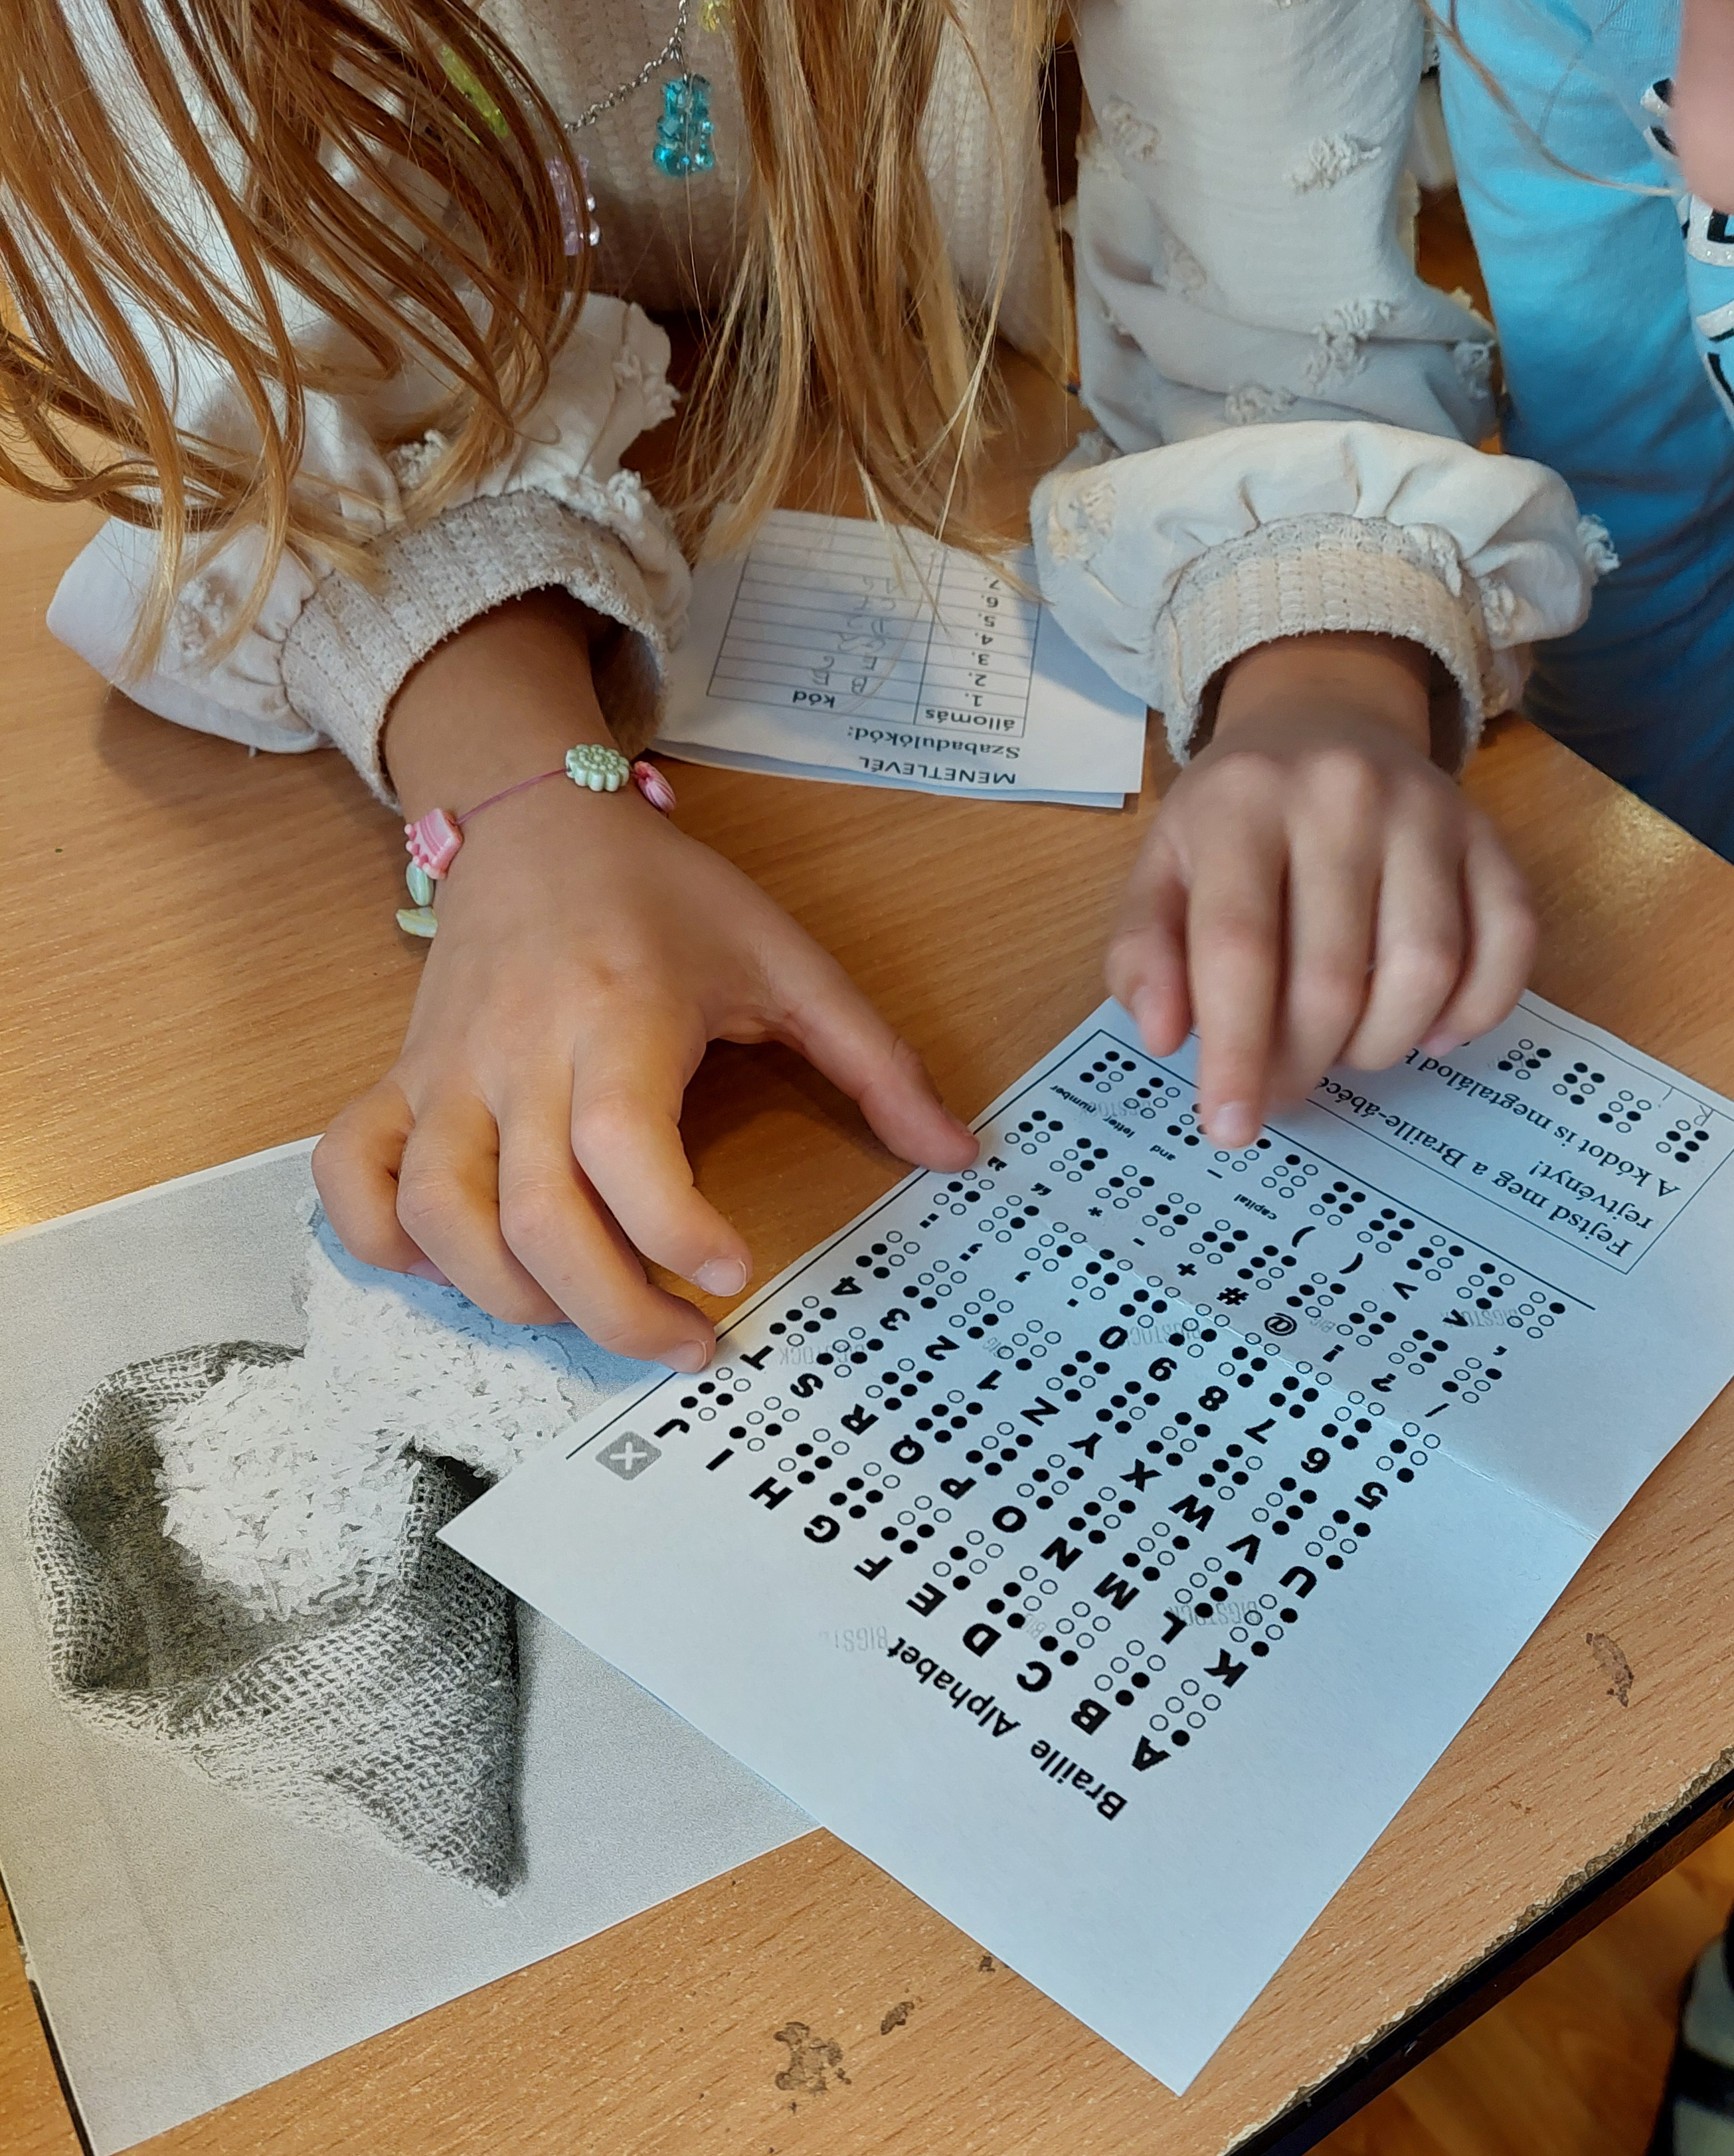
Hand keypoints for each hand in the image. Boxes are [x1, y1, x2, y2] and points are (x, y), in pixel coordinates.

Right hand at [316, 599, 973, 1366]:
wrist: (537, 813)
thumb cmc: (665, 896)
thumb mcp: (788, 959)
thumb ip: (877, 1062)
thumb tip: (959, 1154)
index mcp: (618, 1016)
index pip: (619, 1145)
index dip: (671, 1230)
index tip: (732, 1274)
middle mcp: (516, 1053)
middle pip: (528, 1215)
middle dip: (609, 1309)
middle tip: (689, 1341)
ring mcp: (444, 1073)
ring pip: (435, 1216)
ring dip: (507, 1296)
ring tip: (589, 1311)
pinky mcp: (399, 1082)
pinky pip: (353, 1176)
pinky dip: (382, 1241)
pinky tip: (453, 1266)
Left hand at [1106, 633, 1536, 1148]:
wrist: (1324, 720)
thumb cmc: (1233, 820)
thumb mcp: (1160, 870)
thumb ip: (1144, 953)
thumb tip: (1163, 1037)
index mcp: (1241, 806)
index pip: (1241, 948)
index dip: (1237, 1052)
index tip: (1230, 1128)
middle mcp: (1342, 796)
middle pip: (1334, 975)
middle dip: (1304, 1063)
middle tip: (1283, 1088)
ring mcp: (1428, 811)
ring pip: (1426, 969)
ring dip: (1383, 1045)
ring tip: (1347, 1049)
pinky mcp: (1489, 834)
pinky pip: (1510, 942)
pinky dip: (1476, 1010)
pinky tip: (1430, 1029)